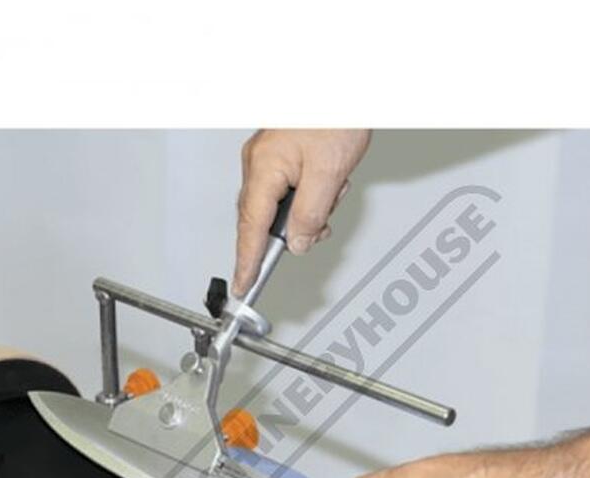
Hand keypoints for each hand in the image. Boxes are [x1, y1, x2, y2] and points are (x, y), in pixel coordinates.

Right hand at [233, 129, 370, 295]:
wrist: (346, 82)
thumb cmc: (335, 113)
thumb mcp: (329, 172)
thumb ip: (310, 214)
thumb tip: (297, 243)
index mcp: (264, 167)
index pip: (251, 227)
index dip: (247, 260)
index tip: (243, 284)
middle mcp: (260, 162)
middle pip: (266, 218)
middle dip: (295, 229)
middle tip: (318, 228)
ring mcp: (269, 158)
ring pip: (283, 204)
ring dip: (311, 208)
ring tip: (333, 188)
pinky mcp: (283, 154)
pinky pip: (291, 188)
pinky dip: (312, 194)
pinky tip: (330, 181)